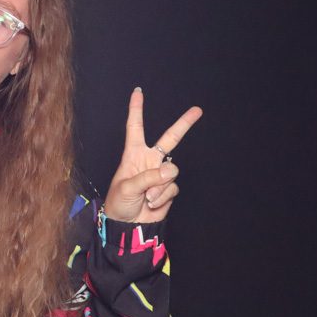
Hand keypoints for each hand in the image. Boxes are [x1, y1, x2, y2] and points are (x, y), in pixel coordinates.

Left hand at [103, 87, 202, 222]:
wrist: (127, 225)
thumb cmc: (118, 202)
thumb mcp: (127, 187)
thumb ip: (148, 177)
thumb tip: (169, 171)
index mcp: (133, 154)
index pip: (135, 127)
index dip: (136, 109)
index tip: (138, 91)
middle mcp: (149, 160)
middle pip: (170, 138)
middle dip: (184, 124)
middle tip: (197, 110)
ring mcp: (160, 174)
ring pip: (172, 172)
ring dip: (159, 187)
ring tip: (146, 197)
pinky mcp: (168, 188)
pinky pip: (173, 188)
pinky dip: (163, 197)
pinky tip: (152, 203)